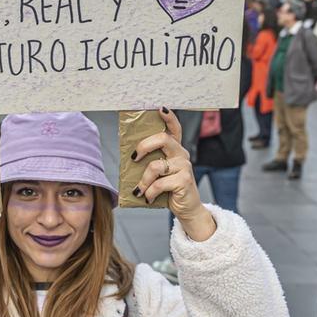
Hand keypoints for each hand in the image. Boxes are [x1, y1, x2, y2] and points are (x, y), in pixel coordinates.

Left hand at [132, 108, 214, 240]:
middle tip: (134, 157)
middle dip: (144, 146)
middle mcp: (181, 154)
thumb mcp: (159, 173)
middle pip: (163, 139)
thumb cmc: (169, 188)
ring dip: (143, 181)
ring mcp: (184, 167)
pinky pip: (159, 183)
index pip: (174, 128)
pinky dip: (149, 192)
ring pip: (156, 166)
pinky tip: (148, 198)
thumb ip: (150, 161)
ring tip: (139, 190)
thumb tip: (130, 155)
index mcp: (175, 149)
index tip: (160, 108)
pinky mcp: (184, 181)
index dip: (168, 117)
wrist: (186, 208)